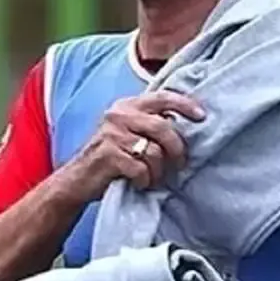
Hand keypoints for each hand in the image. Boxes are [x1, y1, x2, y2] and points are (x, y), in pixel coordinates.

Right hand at [61, 91, 204, 201]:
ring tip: (154, 178)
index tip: (201, 116)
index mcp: (126, 105)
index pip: (162, 97)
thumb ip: (150, 123)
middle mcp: (118, 115)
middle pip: (163, 127)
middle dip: (177, 149)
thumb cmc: (110, 158)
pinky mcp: (108, 155)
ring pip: (154, 152)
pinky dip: (145, 180)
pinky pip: (141, 169)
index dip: (185, 104)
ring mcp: (111, 134)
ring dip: (159, 171)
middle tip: (180, 164)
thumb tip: (184, 124)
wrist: (78, 180)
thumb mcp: (127, 132)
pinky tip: (140, 183)